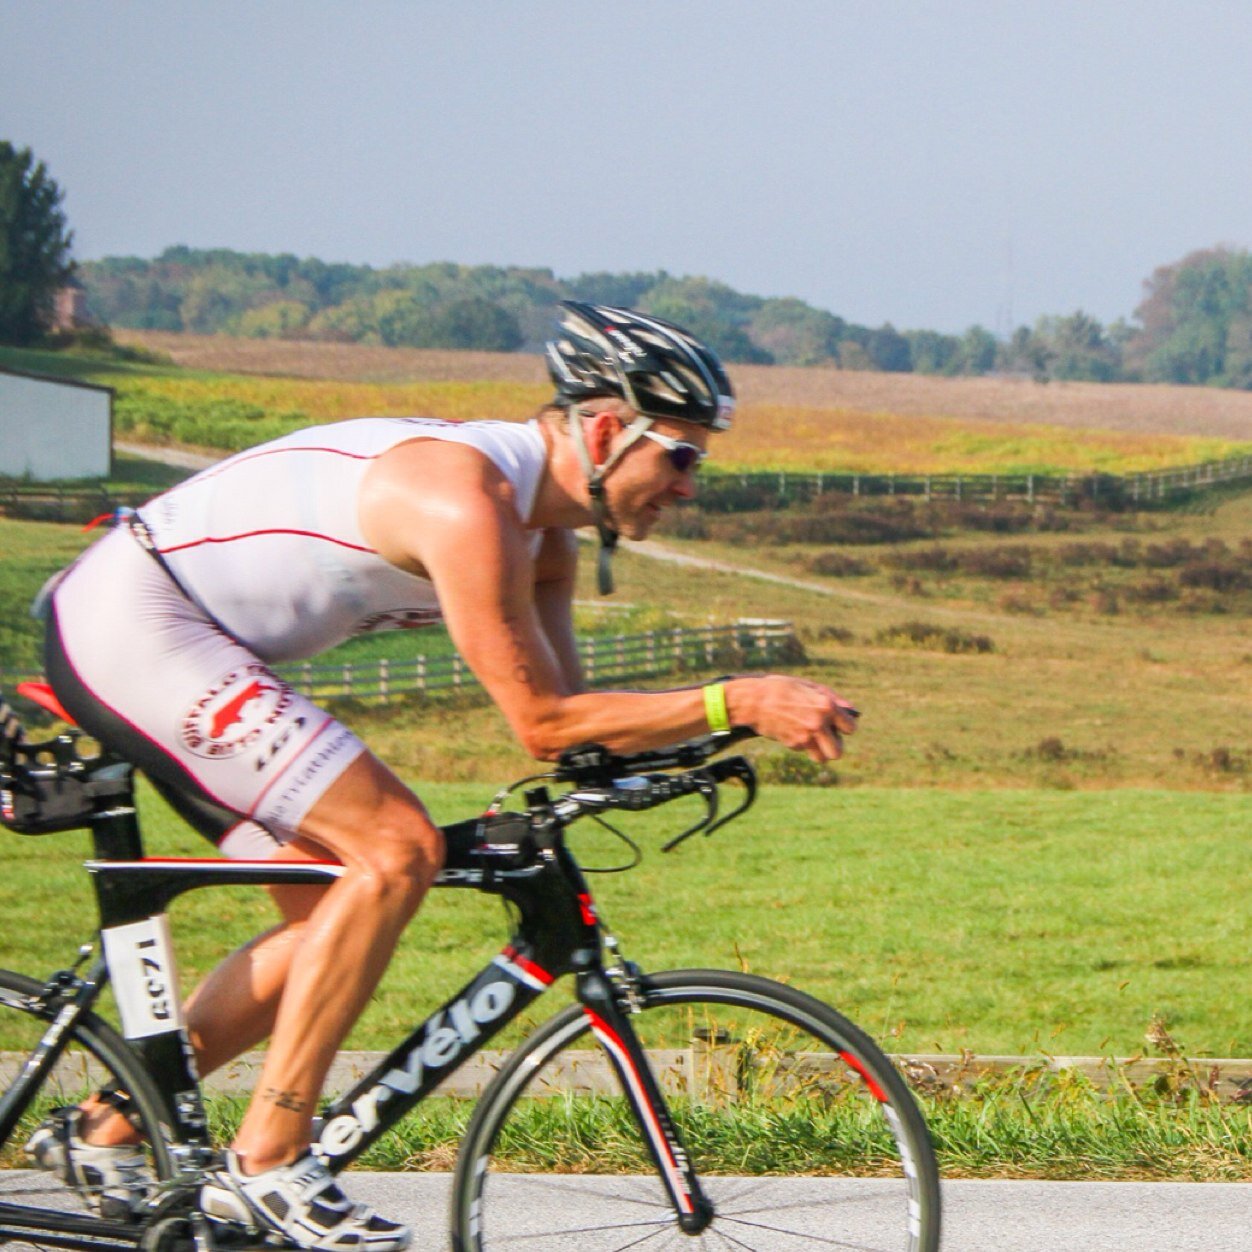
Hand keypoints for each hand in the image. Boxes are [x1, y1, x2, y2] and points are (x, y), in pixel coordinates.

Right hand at [728, 675, 858, 762]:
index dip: (845, 726)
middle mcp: (818, 724)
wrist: (753, 701)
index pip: (851, 728)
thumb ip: (832, 697)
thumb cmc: (781, 688)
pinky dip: (803, 744)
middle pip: (838, 752)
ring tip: (814, 739)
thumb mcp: (808, 685)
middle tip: (827, 736)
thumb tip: (851, 709)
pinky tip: (793, 730)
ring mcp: (805, 737)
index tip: (839, 724)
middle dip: (835, 746)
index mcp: (826, 706)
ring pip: (823, 758)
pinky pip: (805, 751)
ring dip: (821, 751)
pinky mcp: (792, 744)